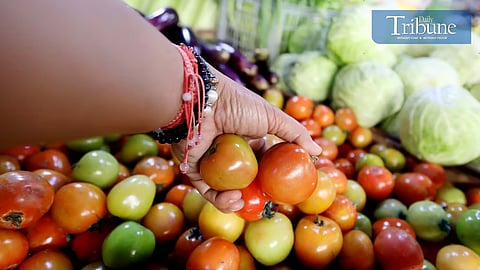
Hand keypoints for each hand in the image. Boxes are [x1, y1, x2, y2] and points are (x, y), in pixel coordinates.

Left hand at [172, 70, 321, 212]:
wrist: (202, 101)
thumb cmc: (237, 104)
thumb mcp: (272, 117)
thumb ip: (296, 134)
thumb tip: (318, 151)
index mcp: (249, 140)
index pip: (263, 165)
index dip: (272, 179)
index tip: (281, 192)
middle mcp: (231, 153)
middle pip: (244, 181)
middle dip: (254, 195)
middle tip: (263, 204)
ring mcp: (212, 162)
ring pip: (225, 189)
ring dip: (236, 201)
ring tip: (244, 203)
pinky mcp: (194, 169)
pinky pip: (207, 190)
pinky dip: (219, 199)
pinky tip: (233, 200)